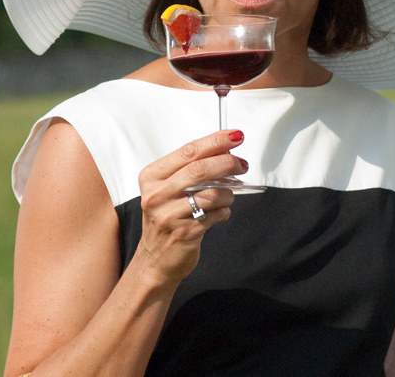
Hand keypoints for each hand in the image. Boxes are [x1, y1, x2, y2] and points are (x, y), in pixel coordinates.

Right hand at [133, 129, 248, 284]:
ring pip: (212, 193)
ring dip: (228, 193)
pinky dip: (224, 212)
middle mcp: (156, 195)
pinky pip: (216, 214)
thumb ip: (193, 169)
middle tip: (242, 164)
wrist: (156, 259)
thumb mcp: (170, 189)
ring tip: (227, 197)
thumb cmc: (168, 218)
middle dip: (228, 163)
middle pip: (200, 169)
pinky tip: (220, 214)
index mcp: (152, 177)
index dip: (215, 141)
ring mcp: (169, 215)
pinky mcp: (184, 233)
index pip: (188, 151)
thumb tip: (227, 151)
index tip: (235, 136)